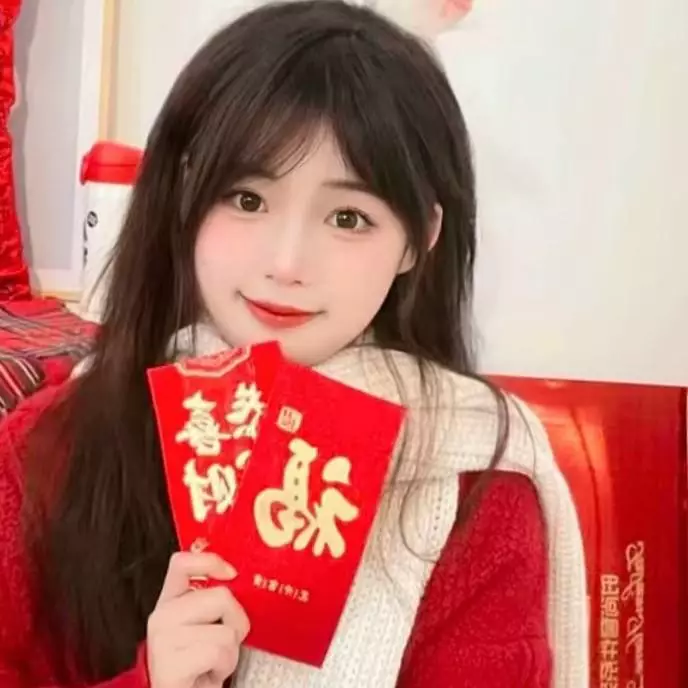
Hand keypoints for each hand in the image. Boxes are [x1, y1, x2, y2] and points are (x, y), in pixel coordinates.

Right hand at [147, 552, 249, 687]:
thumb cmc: (201, 665)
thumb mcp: (208, 625)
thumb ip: (215, 601)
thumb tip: (241, 581)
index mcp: (170, 601)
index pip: (181, 563)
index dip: (210, 561)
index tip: (231, 573)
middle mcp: (162, 616)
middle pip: (221, 596)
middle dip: (236, 621)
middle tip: (224, 642)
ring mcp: (163, 640)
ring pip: (225, 629)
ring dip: (231, 651)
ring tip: (214, 662)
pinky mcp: (170, 666)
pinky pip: (218, 652)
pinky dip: (224, 666)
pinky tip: (208, 674)